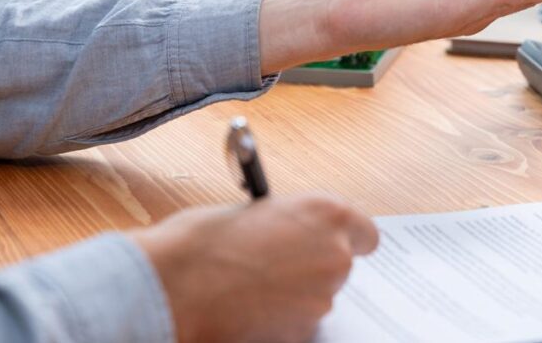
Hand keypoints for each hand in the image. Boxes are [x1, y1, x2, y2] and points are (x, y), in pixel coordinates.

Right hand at [131, 193, 377, 342]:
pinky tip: (247, 309)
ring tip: (250, 287)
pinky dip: (279, 320)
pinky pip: (298, 324)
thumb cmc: (203, 241)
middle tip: (274, 266)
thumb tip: (291, 235)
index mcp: (327, 213)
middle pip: (339, 266)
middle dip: (312, 267)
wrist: (177, 286)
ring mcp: (321, 298)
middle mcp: (334, 255)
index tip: (329, 244)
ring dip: (294, 295)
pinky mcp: (303, 333)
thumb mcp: (253, 211)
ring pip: (317, 297)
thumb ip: (288, 224)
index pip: (365, 234)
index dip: (346, 240)